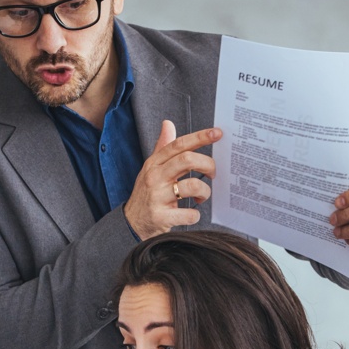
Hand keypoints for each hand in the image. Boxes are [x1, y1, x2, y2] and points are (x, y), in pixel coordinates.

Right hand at [123, 120, 220, 239]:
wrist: (131, 224)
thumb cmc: (146, 195)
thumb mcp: (151, 169)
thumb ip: (162, 148)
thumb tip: (168, 123)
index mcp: (154, 164)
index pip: (178, 145)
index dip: (200, 137)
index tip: (217, 133)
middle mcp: (154, 177)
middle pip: (187, 160)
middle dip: (207, 164)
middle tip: (213, 173)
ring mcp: (157, 197)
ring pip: (192, 186)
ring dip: (205, 192)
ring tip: (202, 197)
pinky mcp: (161, 217)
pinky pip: (188, 214)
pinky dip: (195, 215)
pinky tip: (192, 214)